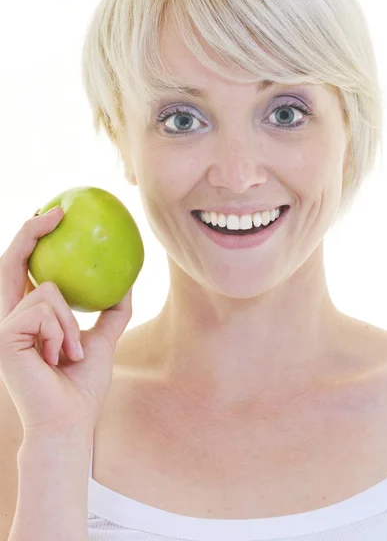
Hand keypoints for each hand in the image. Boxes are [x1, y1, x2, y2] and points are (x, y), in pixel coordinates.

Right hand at [0, 207, 132, 436]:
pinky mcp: (3, 334)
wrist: (70, 420)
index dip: (32, 239)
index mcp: (26, 317)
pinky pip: (46, 309)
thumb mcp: (103, 339)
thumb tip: (128, 281)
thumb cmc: (82, 384)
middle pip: (11, 262)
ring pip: (48, 291)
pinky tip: (58, 358)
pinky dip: (64, 332)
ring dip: (72, 323)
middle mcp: (8, 317)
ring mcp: (2, 325)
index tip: (57, 215)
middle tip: (57, 212)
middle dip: (31, 231)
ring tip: (72, 353)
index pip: (23, 270)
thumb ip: (111, 311)